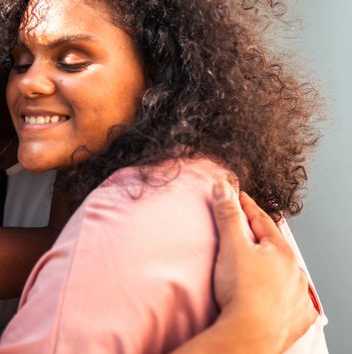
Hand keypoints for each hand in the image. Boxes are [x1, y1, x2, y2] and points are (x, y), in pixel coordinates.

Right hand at [210, 180, 317, 352]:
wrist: (249, 333)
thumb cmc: (241, 291)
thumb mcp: (231, 245)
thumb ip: (228, 215)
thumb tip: (223, 187)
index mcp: (281, 252)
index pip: (263, 220)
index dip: (247, 207)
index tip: (238, 197)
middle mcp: (295, 273)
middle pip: (275, 247)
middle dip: (261, 238)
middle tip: (246, 230)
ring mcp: (297, 297)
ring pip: (286, 275)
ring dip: (273, 268)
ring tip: (260, 265)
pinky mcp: (296, 319)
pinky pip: (292, 302)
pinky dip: (283, 296)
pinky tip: (277, 297)